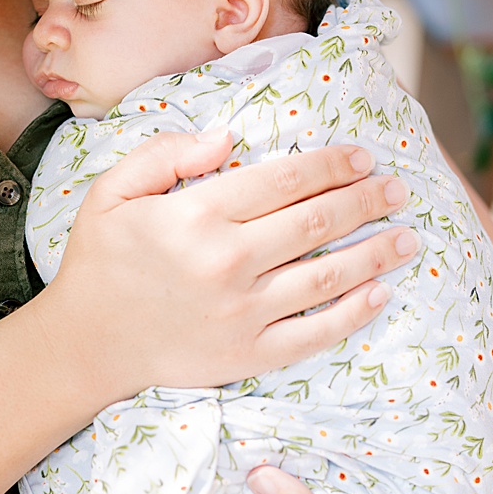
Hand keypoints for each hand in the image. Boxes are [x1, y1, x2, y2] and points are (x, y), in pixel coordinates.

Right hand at [40, 131, 421, 397]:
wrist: (84, 345)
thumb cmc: (102, 260)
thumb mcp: (111, 191)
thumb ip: (166, 153)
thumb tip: (228, 138)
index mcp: (197, 217)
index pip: (284, 181)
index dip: (331, 165)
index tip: (363, 157)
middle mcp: (227, 264)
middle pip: (316, 224)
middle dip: (366, 201)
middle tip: (398, 189)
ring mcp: (242, 314)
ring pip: (327, 277)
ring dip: (375, 253)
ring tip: (408, 236)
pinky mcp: (249, 355)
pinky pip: (314, 334)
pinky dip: (354, 314)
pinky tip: (381, 292)